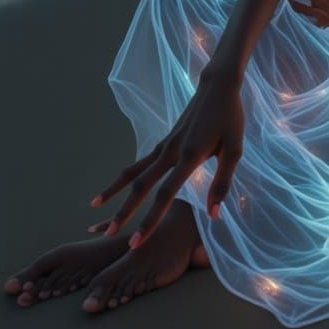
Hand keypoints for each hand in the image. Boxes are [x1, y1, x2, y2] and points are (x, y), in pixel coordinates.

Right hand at [88, 66, 244, 249]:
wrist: (217, 87)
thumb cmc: (230, 118)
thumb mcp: (235, 150)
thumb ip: (222, 183)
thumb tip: (214, 215)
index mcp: (189, 156)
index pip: (165, 194)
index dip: (150, 220)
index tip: (136, 242)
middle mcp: (171, 151)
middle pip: (142, 186)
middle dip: (124, 212)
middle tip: (108, 236)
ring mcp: (164, 145)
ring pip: (134, 172)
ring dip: (115, 192)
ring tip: (94, 207)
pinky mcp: (163, 142)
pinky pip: (140, 162)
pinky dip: (126, 176)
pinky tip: (117, 187)